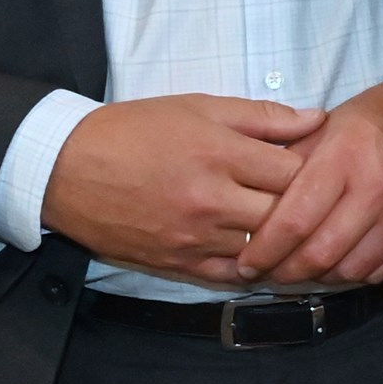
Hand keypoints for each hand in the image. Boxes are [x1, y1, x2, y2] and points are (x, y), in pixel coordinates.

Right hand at [41, 93, 320, 283]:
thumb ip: (261, 116)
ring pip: (263, 247)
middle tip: (309, 200)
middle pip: (285, 213)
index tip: (311, 165)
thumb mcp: (197, 108)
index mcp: (218, 153)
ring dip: (280, 239)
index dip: (310, 167)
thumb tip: (317, 119)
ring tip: (291, 226)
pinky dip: (253, 266)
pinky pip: (232, 275)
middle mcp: (210, 199)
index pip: (294, 170)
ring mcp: (193, 237)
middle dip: (302, 206)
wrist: (66, 168)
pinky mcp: (177, 264)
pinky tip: (262, 253)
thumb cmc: (134, 131)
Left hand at [240, 69, 382, 285]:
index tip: (245, 262)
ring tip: (299, 268)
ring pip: (349, 270)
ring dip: (318, 277)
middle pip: (320, 253)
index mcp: (347, 154)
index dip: (264, 249)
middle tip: (265, 272)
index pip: (295, 218)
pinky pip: (379, 272)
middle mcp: (378, 188)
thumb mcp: (334, 121)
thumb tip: (252, 200)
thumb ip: (293, 160)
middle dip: (284, 271)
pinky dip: (352, 274)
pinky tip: (338, 263)